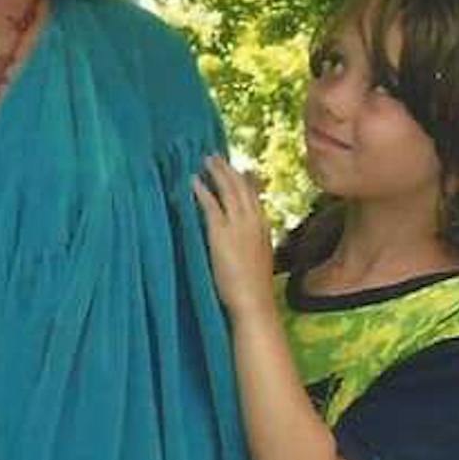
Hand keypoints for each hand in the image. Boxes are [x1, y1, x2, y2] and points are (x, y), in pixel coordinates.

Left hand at [192, 154, 275, 321]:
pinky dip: (202, 191)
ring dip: (217, 172)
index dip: (247, 180)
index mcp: (264, 227)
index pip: (255, 196)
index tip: (240, 168)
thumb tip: (249, 238)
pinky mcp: (220, 233)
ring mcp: (238, 226)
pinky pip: (210, 205)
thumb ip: (255, 243)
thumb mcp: (260, 258)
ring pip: (228, 190)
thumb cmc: (255, 288)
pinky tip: (194, 180)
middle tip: (217, 156)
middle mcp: (253, 222)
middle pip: (241, 187)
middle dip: (228, 170)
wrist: (254, 302)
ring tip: (206, 160)